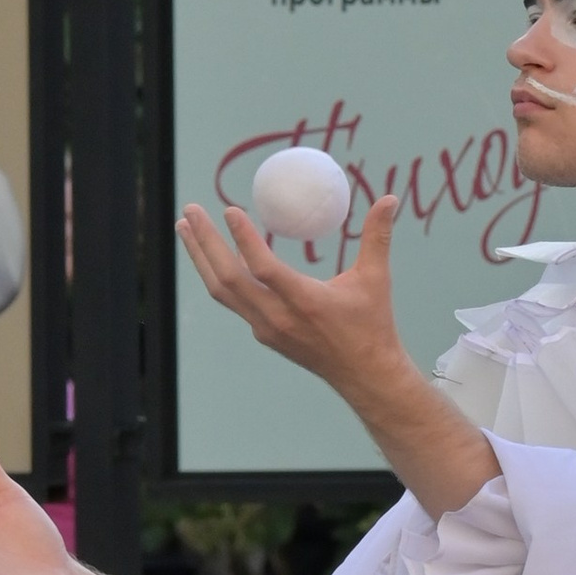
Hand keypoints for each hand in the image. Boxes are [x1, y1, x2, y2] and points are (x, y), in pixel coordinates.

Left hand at [178, 181, 500, 519]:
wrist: (364, 375)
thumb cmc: (371, 325)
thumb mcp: (376, 280)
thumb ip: (378, 237)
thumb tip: (390, 199)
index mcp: (305, 302)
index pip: (264, 268)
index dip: (243, 239)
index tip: (230, 210)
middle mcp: (277, 317)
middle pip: (227, 278)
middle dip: (204, 242)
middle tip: (190, 210)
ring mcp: (266, 328)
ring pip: (221, 291)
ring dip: (200, 257)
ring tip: (185, 227)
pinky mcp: (263, 333)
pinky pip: (231, 300)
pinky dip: (217, 274)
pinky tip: (211, 254)